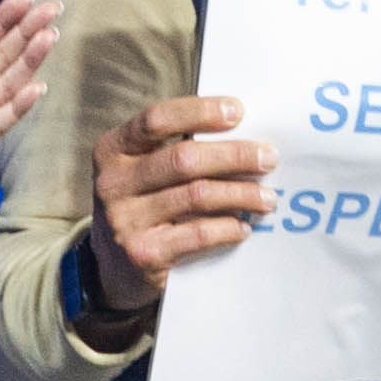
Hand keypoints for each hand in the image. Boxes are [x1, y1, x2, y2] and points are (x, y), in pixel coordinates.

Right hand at [85, 94, 271, 318]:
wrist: (112, 269)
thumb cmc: (141, 206)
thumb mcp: (142, 171)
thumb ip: (177, 149)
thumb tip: (244, 134)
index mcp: (113, 150)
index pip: (157, 120)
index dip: (200, 111)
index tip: (239, 111)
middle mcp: (113, 183)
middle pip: (183, 159)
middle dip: (235, 155)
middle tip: (268, 158)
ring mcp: (125, 220)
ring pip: (197, 196)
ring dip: (241, 194)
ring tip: (267, 197)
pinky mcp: (143, 255)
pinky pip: (198, 234)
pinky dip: (228, 228)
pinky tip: (244, 227)